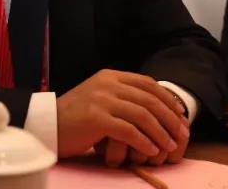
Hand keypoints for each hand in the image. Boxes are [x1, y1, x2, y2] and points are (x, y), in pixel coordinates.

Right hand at [56, 70, 188, 164]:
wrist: (46, 125)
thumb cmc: (74, 117)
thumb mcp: (98, 98)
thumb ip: (121, 97)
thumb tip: (152, 108)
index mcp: (110, 76)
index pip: (147, 84)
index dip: (167, 100)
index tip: (180, 116)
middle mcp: (108, 84)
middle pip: (149, 99)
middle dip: (170, 118)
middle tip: (181, 134)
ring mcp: (102, 100)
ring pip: (142, 115)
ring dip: (160, 132)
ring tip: (170, 146)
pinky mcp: (96, 118)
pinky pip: (129, 131)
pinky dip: (144, 141)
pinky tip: (151, 150)